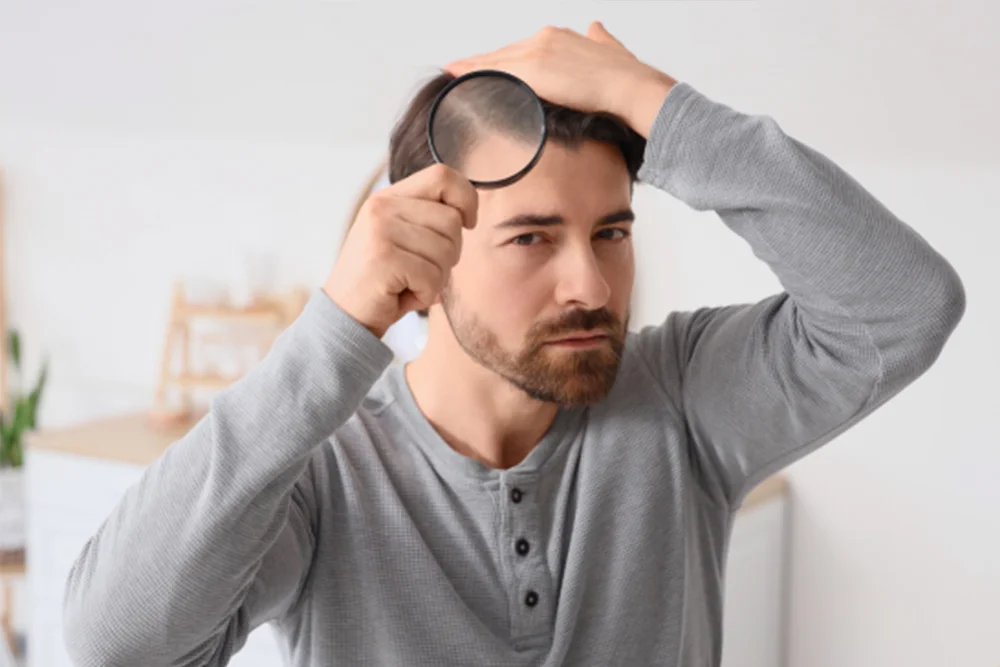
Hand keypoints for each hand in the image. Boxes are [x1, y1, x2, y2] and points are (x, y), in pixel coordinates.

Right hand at [324, 164, 477, 338]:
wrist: (344, 317)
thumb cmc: (383, 282)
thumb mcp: (403, 241)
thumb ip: (429, 222)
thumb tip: (469, 215)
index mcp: (388, 198)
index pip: (442, 176)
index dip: (466, 199)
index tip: (469, 224)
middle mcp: (382, 207)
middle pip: (452, 220)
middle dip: (450, 253)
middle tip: (422, 271)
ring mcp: (380, 230)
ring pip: (446, 251)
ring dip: (437, 278)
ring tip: (408, 284)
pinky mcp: (383, 258)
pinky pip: (433, 277)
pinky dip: (426, 294)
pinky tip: (402, 296)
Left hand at [445, 21, 676, 137]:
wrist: (630, 87)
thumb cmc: (626, 78)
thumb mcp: (611, 49)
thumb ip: (600, 39)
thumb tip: (597, 27)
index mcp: (559, 36)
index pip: (521, 48)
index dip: (502, 58)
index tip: (486, 63)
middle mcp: (544, 38)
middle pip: (504, 53)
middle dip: (481, 63)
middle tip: (457, 68)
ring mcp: (536, 53)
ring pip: (495, 61)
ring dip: (472, 68)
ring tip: (452, 73)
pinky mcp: (533, 71)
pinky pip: (496, 73)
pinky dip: (476, 76)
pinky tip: (460, 80)